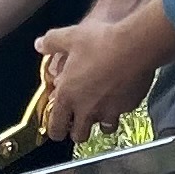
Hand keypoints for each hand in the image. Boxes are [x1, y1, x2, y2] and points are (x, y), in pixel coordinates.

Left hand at [38, 12, 159, 142]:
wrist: (135, 45)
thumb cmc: (100, 42)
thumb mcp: (70, 37)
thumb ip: (52, 42)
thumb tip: (40, 44)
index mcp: (68, 95)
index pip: (56, 127)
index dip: (55, 130)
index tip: (57, 128)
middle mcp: (87, 108)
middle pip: (79, 136)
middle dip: (77, 131)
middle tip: (79, 122)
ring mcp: (109, 110)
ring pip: (104, 129)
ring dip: (101, 123)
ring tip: (102, 110)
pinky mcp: (129, 106)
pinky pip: (123, 113)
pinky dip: (121, 108)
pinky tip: (121, 95)